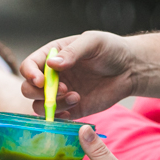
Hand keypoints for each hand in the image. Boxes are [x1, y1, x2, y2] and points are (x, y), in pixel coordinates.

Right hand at [20, 31, 140, 118]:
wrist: (131, 68)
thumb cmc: (111, 49)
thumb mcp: (92, 42)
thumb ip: (73, 52)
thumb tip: (51, 64)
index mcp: (52, 55)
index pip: (29, 65)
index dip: (29, 73)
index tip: (40, 80)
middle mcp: (52, 76)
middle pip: (28, 89)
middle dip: (39, 92)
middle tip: (63, 89)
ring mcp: (61, 94)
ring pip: (40, 106)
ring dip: (53, 105)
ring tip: (76, 96)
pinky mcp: (73, 109)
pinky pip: (58, 117)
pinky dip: (62, 116)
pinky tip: (78, 104)